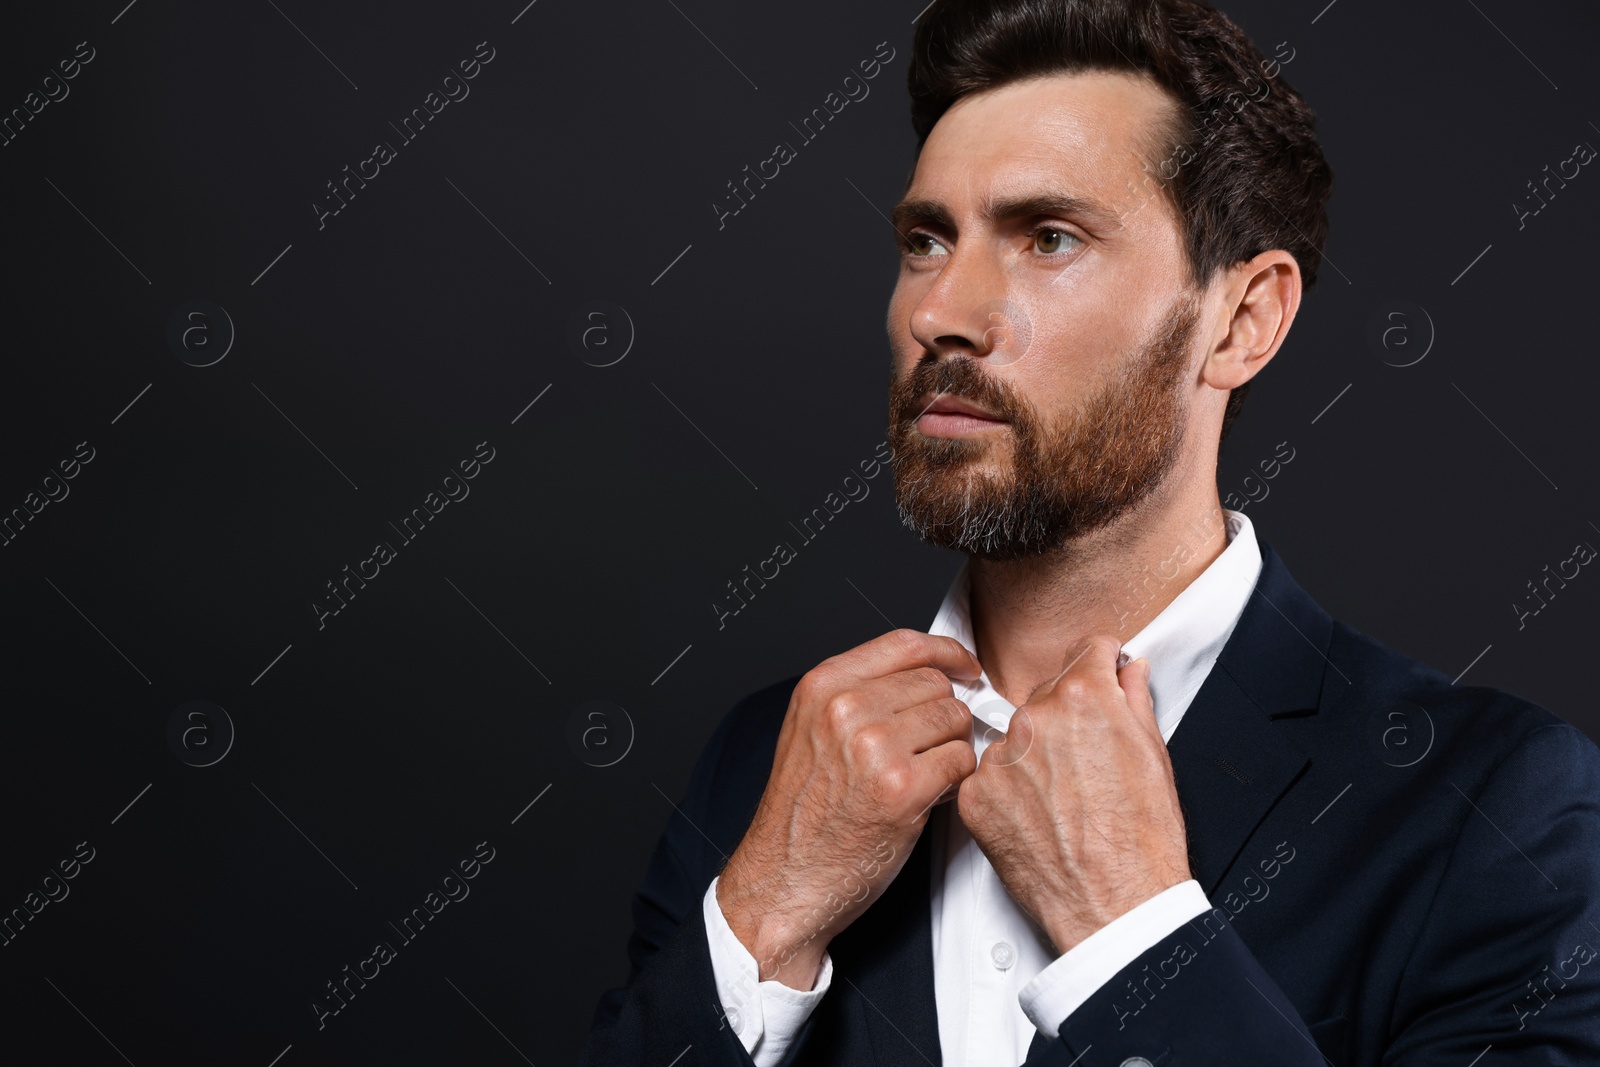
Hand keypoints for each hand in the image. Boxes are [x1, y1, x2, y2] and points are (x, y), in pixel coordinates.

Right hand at [717, 629, 981, 988]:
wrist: (784, 879)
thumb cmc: (802, 815)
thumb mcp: (811, 732)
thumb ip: (858, 694)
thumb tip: (926, 672)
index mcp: (823, 687)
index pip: (905, 643)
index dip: (946, 651)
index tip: (964, 666)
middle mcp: (846, 709)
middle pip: (936, 682)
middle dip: (946, 713)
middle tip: (932, 746)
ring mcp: (875, 747)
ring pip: (955, 719)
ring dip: (953, 747)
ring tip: (925, 774)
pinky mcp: (902, 789)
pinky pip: (962, 761)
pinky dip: (956, 779)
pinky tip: (930, 795)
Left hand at [956, 635, 1191, 953]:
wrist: (1115, 908)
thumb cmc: (1142, 844)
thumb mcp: (1155, 757)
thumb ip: (1135, 701)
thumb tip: (1130, 672)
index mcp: (1084, 699)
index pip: (1085, 651)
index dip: (1100, 664)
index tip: (1100, 672)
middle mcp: (1035, 720)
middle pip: (1047, 695)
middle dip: (1067, 717)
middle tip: (1088, 762)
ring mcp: (1000, 758)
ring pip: (1016, 737)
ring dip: (1034, 754)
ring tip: (1065, 798)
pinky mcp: (975, 796)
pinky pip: (989, 776)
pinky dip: (1009, 791)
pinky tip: (1039, 816)